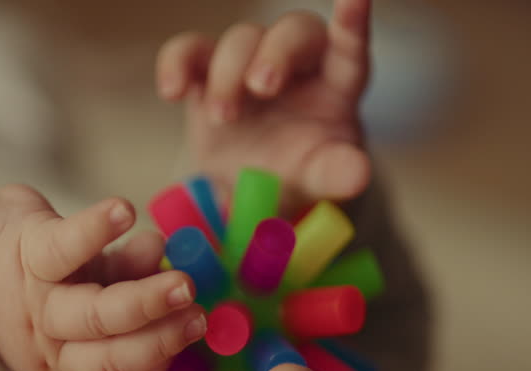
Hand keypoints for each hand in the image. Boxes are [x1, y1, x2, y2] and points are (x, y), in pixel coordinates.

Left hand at [0, 185, 205, 370]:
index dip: (159, 360)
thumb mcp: (83, 295)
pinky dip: (95, 229)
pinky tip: (125, 212)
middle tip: (198, 315)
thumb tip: (167, 258)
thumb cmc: (42, 274)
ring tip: (183, 281)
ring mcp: (38, 301)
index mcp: (69, 362)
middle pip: (109, 356)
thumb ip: (127, 282)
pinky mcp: (27, 253)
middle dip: (160, 339)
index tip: (196, 331)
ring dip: (144, 301)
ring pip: (92, 315)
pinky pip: (63, 247)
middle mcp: (51, 342)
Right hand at [156, 0, 372, 209]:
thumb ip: (338, 174)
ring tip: (224, 118)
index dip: (353, 22)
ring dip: (228, 75)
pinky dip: (176, 63)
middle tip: (261, 87)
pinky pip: (189, 50)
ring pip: (241, 38)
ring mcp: (250, 63)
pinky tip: (172, 91)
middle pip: (293, 30)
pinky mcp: (207, 74)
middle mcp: (297, 63)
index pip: (351, 46)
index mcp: (338, 84)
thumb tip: (358, 176)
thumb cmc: (297, 173)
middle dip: (275, 53)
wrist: (250, 188)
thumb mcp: (320, 178)